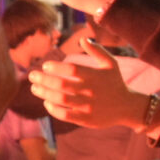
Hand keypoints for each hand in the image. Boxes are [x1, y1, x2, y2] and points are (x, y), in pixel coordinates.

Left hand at [29, 39, 150, 128]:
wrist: (128, 107)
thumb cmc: (115, 82)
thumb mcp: (110, 64)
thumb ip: (97, 51)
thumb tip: (81, 39)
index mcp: (96, 76)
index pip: (72, 69)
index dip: (56, 67)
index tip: (45, 65)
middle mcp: (92, 91)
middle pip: (62, 85)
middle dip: (44, 80)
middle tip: (32, 76)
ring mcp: (89, 107)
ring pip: (62, 99)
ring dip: (45, 93)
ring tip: (34, 88)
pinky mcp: (87, 120)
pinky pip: (66, 115)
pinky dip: (53, 109)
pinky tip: (46, 102)